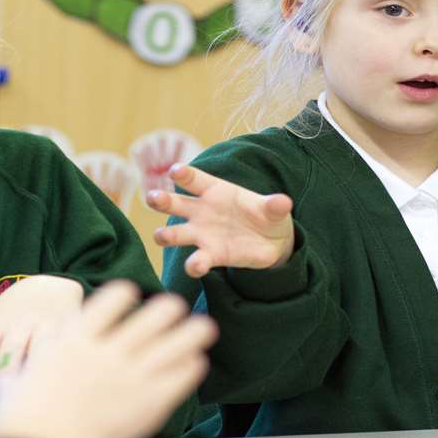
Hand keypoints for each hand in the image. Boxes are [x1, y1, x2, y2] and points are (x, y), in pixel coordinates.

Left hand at [0, 275, 85, 380]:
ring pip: (41, 348)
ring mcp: (45, 330)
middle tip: (0, 386)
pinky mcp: (69, 333)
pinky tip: (66, 377)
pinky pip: (67, 348)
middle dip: (6, 365)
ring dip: (38, 364)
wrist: (50, 286)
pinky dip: (66, 360)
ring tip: (33, 387)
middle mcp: (19, 328)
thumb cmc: (10, 312)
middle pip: (11, 348)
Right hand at [0, 281, 216, 437]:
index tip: (130, 293)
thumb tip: (19, 351)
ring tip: (203, 327)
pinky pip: (178, 378)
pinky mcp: (146, 405)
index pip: (112, 299)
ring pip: (174, 343)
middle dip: (167, 308)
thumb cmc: (20, 421)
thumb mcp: (17, 376)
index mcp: (75, 339)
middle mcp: (106, 352)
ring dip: (191, 332)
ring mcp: (129, 377)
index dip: (124, 293)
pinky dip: (189, 368)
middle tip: (175, 307)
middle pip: (152, 316)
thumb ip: (31, 361)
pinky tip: (195, 363)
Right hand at [147, 164, 294, 277]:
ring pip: (176, 233)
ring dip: (166, 235)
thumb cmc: (267, 216)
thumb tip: (284, 202)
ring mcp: (202, 234)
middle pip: (175, 203)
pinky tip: (196, 266)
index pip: (194, 179)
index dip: (184, 174)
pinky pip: (197, 260)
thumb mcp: (274, 209)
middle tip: (153, 198)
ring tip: (160, 237)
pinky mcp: (210, 255)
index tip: (175, 171)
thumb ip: (274, 205)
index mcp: (215, 190)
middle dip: (162, 200)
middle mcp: (202, 210)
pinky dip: (194, 264)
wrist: (273, 242)